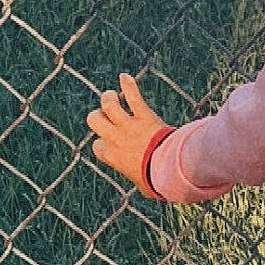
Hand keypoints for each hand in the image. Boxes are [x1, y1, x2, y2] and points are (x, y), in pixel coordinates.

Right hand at [86, 72, 169, 197]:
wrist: (170, 169)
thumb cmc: (158, 181)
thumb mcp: (143, 186)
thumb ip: (139, 180)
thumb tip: (146, 188)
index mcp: (111, 156)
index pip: (97, 145)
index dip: (102, 143)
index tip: (112, 144)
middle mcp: (114, 138)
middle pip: (93, 119)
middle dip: (98, 116)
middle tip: (108, 116)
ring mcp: (128, 125)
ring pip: (108, 104)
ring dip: (108, 98)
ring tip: (113, 96)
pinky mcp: (143, 116)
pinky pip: (133, 96)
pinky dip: (128, 85)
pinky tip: (124, 77)